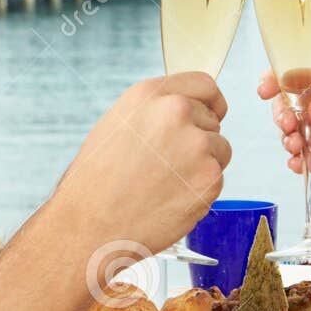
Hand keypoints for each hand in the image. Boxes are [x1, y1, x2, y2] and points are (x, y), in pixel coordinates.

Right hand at [55, 73, 230, 256]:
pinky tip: (170, 200)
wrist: (90, 226)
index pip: (204, 84)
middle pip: (213, 120)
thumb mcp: (118, 126)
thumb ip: (155, 112)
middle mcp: (176, 112)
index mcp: (149, 94)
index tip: (213, 114)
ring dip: (202, 166)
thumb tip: (188, 110)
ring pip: (220, 150)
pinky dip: (200, 191)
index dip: (210, 103)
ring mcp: (196, 144)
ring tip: (165, 184)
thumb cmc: (96, 182)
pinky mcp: (209, 177)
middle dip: (199, 141)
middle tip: (167, 167)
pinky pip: (217, 179)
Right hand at [257, 61, 310, 205]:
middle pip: (288, 103)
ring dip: (285, 136)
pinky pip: (297, 159)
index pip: (302, 73)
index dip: (281, 76)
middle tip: (288, 121)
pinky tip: (298, 162)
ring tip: (295, 142)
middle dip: (281, 111)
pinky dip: (293, 160)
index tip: (268, 86)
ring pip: (289, 131)